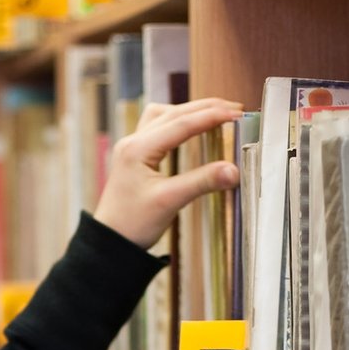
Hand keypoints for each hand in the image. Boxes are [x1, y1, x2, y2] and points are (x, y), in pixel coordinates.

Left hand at [93, 96, 243, 248]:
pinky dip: (177, 121)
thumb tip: (234, 170)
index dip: (211, 116)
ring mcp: (132, 147)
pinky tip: (189, 127)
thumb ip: (202, 182)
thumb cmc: (134, 224)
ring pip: (163, 115)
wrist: (110, 241)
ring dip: (189, 111)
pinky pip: (157, 127)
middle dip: (205, 108)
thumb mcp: (170, 202)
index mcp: (138, 148)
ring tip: (214, 113)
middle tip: (234, 108)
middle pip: (173, 113)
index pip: (181, 124)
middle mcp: (133, 141)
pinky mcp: (135, 155)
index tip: (237, 114)